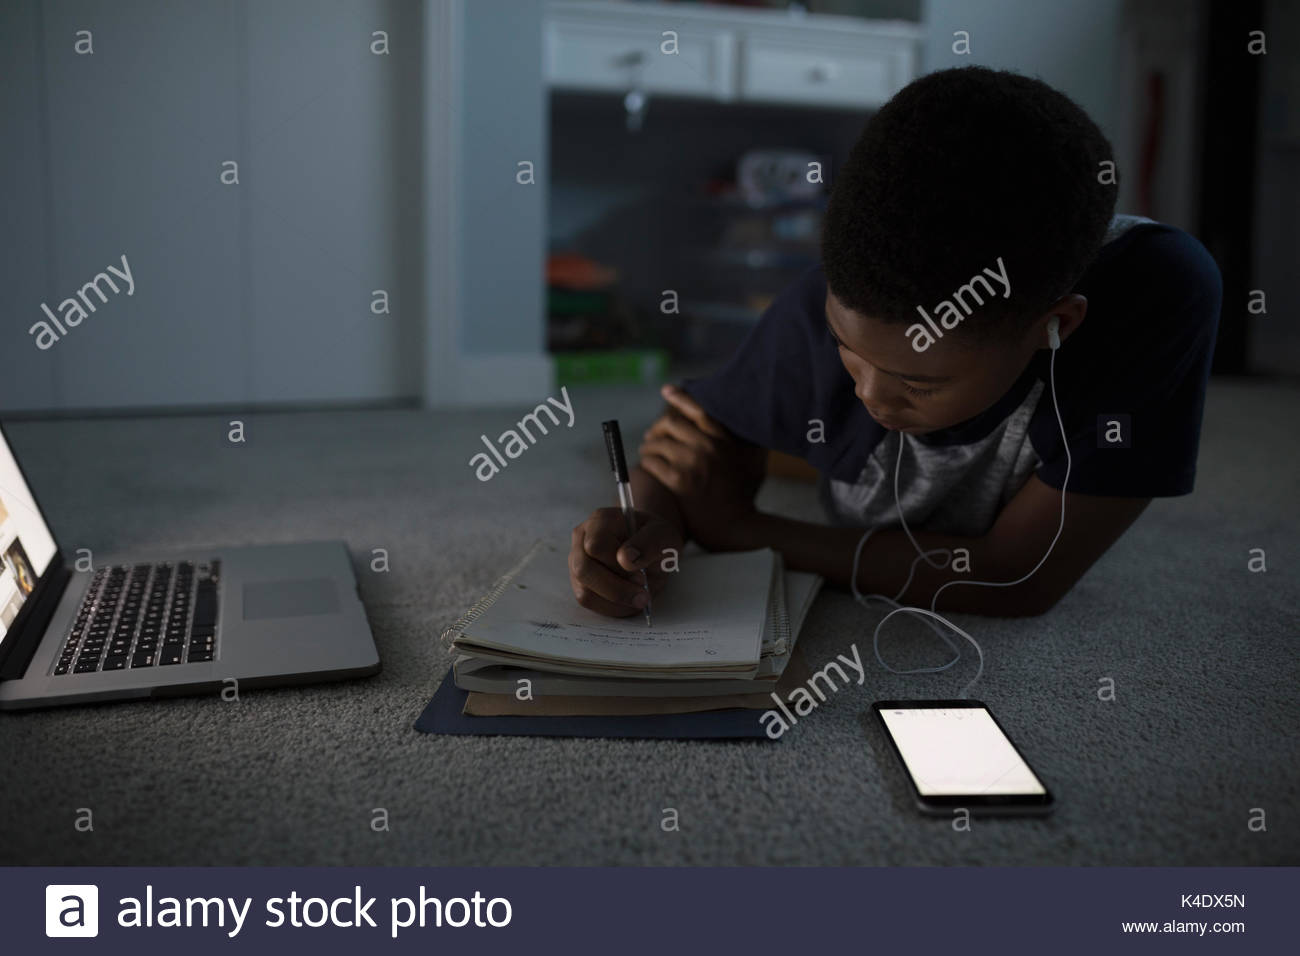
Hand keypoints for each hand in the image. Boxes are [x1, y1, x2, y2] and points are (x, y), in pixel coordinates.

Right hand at [570, 507, 684, 616]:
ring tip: (640, 597)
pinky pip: (589, 603)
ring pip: (584, 592)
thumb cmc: (654, 539)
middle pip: (583, 570)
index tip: (641, 575)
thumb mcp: (664, 535)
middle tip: (643, 594)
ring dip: (616, 602)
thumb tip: (625, 559)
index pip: (596, 546)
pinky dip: (613, 608)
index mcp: (600, 521)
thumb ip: (649, 543)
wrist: (650, 548)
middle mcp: (581, 540)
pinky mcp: (580, 583)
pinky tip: (630, 601)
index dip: (617, 566)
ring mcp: (577, 562)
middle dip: (616, 589)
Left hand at [637, 384, 764, 550]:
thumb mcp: (747, 460)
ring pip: (657, 443)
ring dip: (647, 447)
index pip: (698, 409)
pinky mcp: (679, 481)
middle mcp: (708, 446)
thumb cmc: (741, 495)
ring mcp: (693, 463)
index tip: (667, 390)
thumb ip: (731, 440)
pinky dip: (646, 463)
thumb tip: (713, 424)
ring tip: (646, 453)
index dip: (680, 397)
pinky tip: (648, 467)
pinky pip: (652, 463)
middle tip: (652, 437)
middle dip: (657, 429)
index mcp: (724, 439)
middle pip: (670, 424)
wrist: (736, 526)